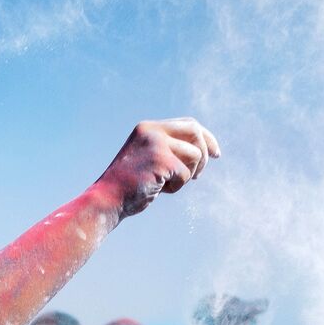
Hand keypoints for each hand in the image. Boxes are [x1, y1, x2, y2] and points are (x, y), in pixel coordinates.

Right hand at [96, 118, 220, 218]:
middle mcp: (152, 131)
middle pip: (195, 131)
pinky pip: (186, 174)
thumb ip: (169, 150)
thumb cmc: (128, 187)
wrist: (107, 200)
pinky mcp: (161, 161)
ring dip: (188, 175)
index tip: (216, 153)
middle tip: (198, 175)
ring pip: (195, 154)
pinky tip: (159, 190)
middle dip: (205, 153)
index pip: (188, 124)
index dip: (206, 138)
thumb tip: (202, 152)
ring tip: (168, 185)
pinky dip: (177, 187)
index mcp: (148, 128)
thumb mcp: (148, 160)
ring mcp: (156, 144)